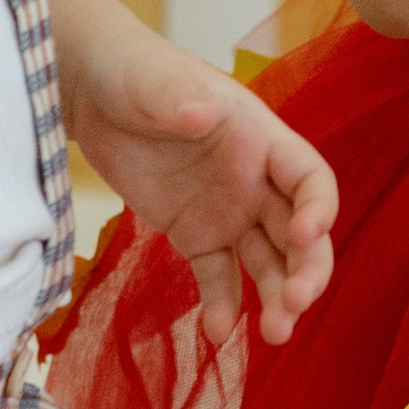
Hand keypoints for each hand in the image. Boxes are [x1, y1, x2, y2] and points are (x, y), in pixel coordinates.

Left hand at [56, 0, 336, 346]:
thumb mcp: (153, 81)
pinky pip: (217, 277)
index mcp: (261, 138)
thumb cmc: (131, 73)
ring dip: (277, 297)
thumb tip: (204, 112)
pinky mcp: (195, 235)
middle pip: (299, 233)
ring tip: (274, 335)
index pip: (310, 178)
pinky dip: (222, 306)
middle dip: (306, 269)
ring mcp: (228, 212)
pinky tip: (218, 334)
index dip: (318, 207)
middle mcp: (256, 180)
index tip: (306, 234)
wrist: (90, 93)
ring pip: (267, 262)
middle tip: (297, 305)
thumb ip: (179, 97)